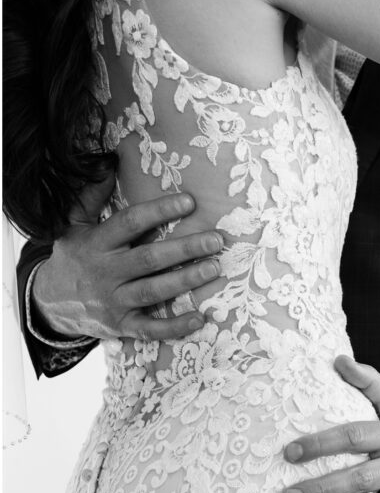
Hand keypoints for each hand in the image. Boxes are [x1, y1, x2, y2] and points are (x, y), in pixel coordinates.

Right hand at [32, 172, 222, 341]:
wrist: (51, 303)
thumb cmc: (73, 258)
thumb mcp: (73, 225)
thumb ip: (91, 196)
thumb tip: (108, 163)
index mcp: (97, 243)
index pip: (130, 223)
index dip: (159, 211)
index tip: (189, 202)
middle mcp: (106, 272)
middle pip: (149, 258)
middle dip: (184, 249)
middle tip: (215, 240)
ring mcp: (114, 301)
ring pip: (153, 291)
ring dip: (185, 281)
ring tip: (214, 268)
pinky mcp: (121, 325)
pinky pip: (150, 329)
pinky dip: (175, 327)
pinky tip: (199, 318)